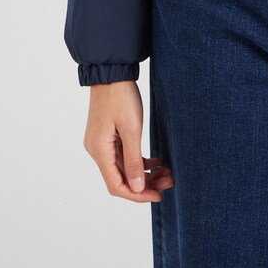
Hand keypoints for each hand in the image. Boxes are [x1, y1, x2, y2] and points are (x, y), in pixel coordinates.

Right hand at [84, 80, 173, 202]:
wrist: (112, 71)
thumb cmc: (121, 96)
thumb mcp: (131, 128)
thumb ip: (133, 160)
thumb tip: (136, 188)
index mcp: (99, 151)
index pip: (117, 185)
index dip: (138, 195)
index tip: (158, 195)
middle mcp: (97, 151)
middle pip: (121, 178)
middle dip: (145, 184)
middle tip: (169, 182)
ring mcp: (102, 143)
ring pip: (124, 168)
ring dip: (145, 173)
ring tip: (167, 172)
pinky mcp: (108, 136)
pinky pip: (124, 156)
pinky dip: (139, 161)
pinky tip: (157, 162)